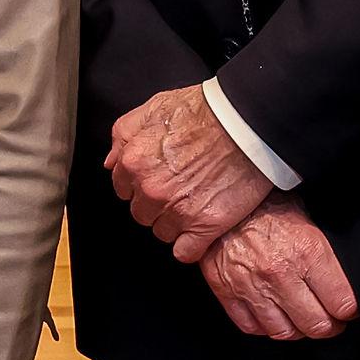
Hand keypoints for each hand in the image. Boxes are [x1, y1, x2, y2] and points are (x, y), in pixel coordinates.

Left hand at [108, 84, 272, 263]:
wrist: (248, 123)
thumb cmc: (206, 112)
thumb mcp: (154, 107)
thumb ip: (125, 134)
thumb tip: (111, 162)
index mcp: (134, 161)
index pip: (123, 189)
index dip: (141, 185)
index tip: (159, 179)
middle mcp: (151, 189)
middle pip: (142, 213)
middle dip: (157, 205)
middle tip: (181, 189)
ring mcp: (177, 210)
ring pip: (162, 232)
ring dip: (176, 223)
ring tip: (196, 204)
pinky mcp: (205, 226)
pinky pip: (185, 252)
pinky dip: (192, 246)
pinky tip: (202, 230)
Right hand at [200, 196, 358, 341]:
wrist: (223, 200)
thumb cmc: (267, 206)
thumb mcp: (308, 220)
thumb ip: (327, 256)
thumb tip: (345, 281)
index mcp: (307, 252)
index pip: (344, 303)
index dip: (351, 310)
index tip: (348, 309)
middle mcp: (280, 273)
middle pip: (317, 326)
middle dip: (329, 326)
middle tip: (330, 319)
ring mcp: (251, 286)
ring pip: (285, 332)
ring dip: (297, 329)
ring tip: (301, 318)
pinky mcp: (227, 292)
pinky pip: (252, 327)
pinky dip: (264, 326)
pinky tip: (272, 314)